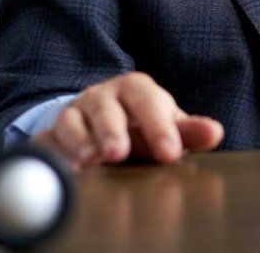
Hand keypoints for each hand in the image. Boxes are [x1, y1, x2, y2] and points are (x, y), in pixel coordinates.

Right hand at [32, 72, 223, 169]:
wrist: (101, 120)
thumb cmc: (140, 123)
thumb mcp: (165, 123)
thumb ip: (189, 131)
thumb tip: (215, 133)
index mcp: (135, 88)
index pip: (147, 100)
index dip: (158, 126)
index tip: (170, 153)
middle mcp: (101, 97)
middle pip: (105, 108)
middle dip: (112, 131)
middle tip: (119, 154)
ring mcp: (73, 114)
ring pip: (70, 123)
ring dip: (78, 143)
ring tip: (88, 163)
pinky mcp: (50, 134)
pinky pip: (45, 142)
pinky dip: (51, 154)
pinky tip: (62, 170)